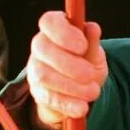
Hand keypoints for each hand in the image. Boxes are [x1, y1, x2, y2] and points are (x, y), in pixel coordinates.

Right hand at [27, 11, 107, 129]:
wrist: (80, 91)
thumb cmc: (87, 63)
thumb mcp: (94, 53)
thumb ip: (92, 43)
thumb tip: (93, 28)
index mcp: (55, 29)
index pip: (49, 21)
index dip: (63, 33)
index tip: (82, 46)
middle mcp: (40, 46)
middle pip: (43, 48)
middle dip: (69, 64)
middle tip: (90, 74)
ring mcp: (35, 69)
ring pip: (44, 75)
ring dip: (71, 86)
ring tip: (93, 92)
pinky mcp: (38, 92)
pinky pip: (48, 97)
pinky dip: (67, 103)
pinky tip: (82, 107)